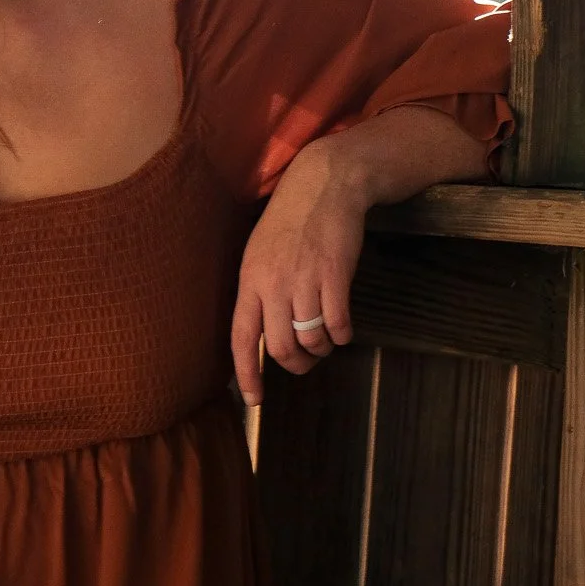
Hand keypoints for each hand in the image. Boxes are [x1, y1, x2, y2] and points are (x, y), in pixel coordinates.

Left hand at [231, 140, 362, 405]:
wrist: (324, 185)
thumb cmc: (290, 221)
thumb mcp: (258, 254)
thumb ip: (257, 292)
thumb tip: (260, 333)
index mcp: (250, 282)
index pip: (241, 339)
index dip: (246, 374)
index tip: (254, 400)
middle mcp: (273, 285)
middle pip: (280, 348)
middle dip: (296, 364)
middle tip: (306, 361)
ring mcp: (304, 280)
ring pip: (311, 339)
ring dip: (320, 349)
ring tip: (325, 341)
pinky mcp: (334, 275)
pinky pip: (337, 324)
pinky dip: (341, 335)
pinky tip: (343, 331)